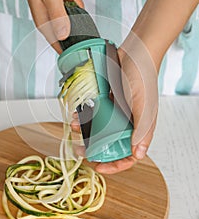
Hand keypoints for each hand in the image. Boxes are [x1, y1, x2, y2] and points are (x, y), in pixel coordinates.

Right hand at [17, 0, 82, 51]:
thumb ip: (58, 15)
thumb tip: (63, 35)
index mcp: (44, 23)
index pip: (59, 45)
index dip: (72, 47)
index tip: (83, 42)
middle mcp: (48, 21)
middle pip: (69, 33)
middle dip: (76, 21)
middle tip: (71, 2)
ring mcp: (53, 14)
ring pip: (72, 20)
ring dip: (75, 8)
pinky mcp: (57, 6)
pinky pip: (71, 10)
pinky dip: (72, 1)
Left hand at [71, 32, 158, 173]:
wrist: (135, 52)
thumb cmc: (144, 78)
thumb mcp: (144, 107)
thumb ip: (142, 130)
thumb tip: (138, 155)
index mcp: (140, 128)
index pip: (130, 155)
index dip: (116, 165)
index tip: (99, 166)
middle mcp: (129, 123)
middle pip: (111, 144)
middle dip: (95, 149)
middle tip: (81, 150)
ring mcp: (118, 112)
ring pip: (100, 129)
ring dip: (86, 131)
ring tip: (74, 128)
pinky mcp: (109, 101)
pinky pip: (95, 112)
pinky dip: (86, 115)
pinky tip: (76, 114)